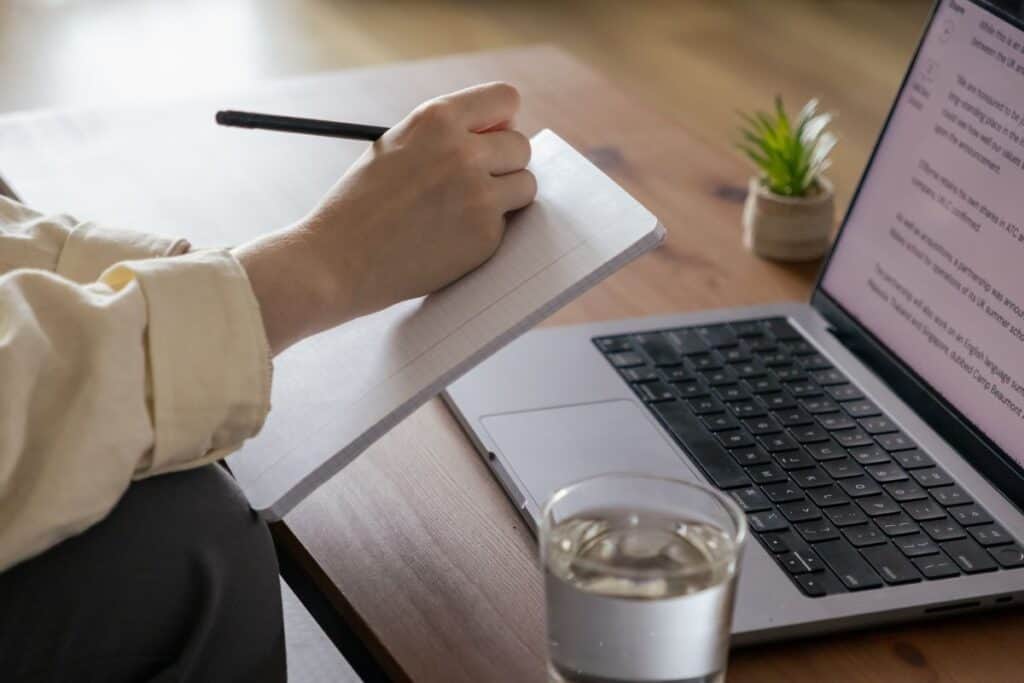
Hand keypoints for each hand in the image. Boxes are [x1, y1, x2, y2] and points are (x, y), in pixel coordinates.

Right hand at [234, 82, 536, 353]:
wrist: (336, 261)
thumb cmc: (361, 204)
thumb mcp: (395, 145)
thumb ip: (446, 133)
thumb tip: (503, 127)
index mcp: (437, 119)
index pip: (505, 98)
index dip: (501, 120)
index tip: (490, 138)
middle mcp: (463, 152)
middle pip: (521, 145)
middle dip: (503, 164)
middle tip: (471, 184)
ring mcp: (478, 196)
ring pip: (526, 185)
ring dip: (505, 198)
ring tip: (462, 210)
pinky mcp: (485, 236)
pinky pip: (507, 225)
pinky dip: (486, 232)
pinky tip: (448, 238)